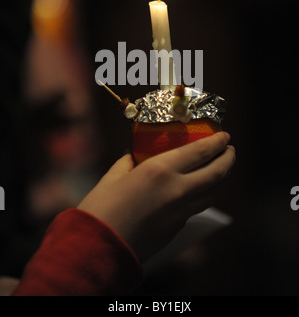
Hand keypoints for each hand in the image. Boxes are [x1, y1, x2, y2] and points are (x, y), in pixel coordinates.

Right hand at [77, 131, 235, 262]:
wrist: (100, 249)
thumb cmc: (101, 209)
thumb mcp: (113, 177)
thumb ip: (128, 162)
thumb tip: (133, 156)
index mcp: (161, 170)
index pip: (201, 151)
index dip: (218, 142)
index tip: (225, 135)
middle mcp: (178, 190)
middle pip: (217, 172)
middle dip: (228, 158)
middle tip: (230, 149)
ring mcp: (181, 212)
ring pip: (213, 193)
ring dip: (222, 178)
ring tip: (220, 168)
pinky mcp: (177, 228)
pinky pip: (198, 207)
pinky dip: (205, 195)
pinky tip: (197, 190)